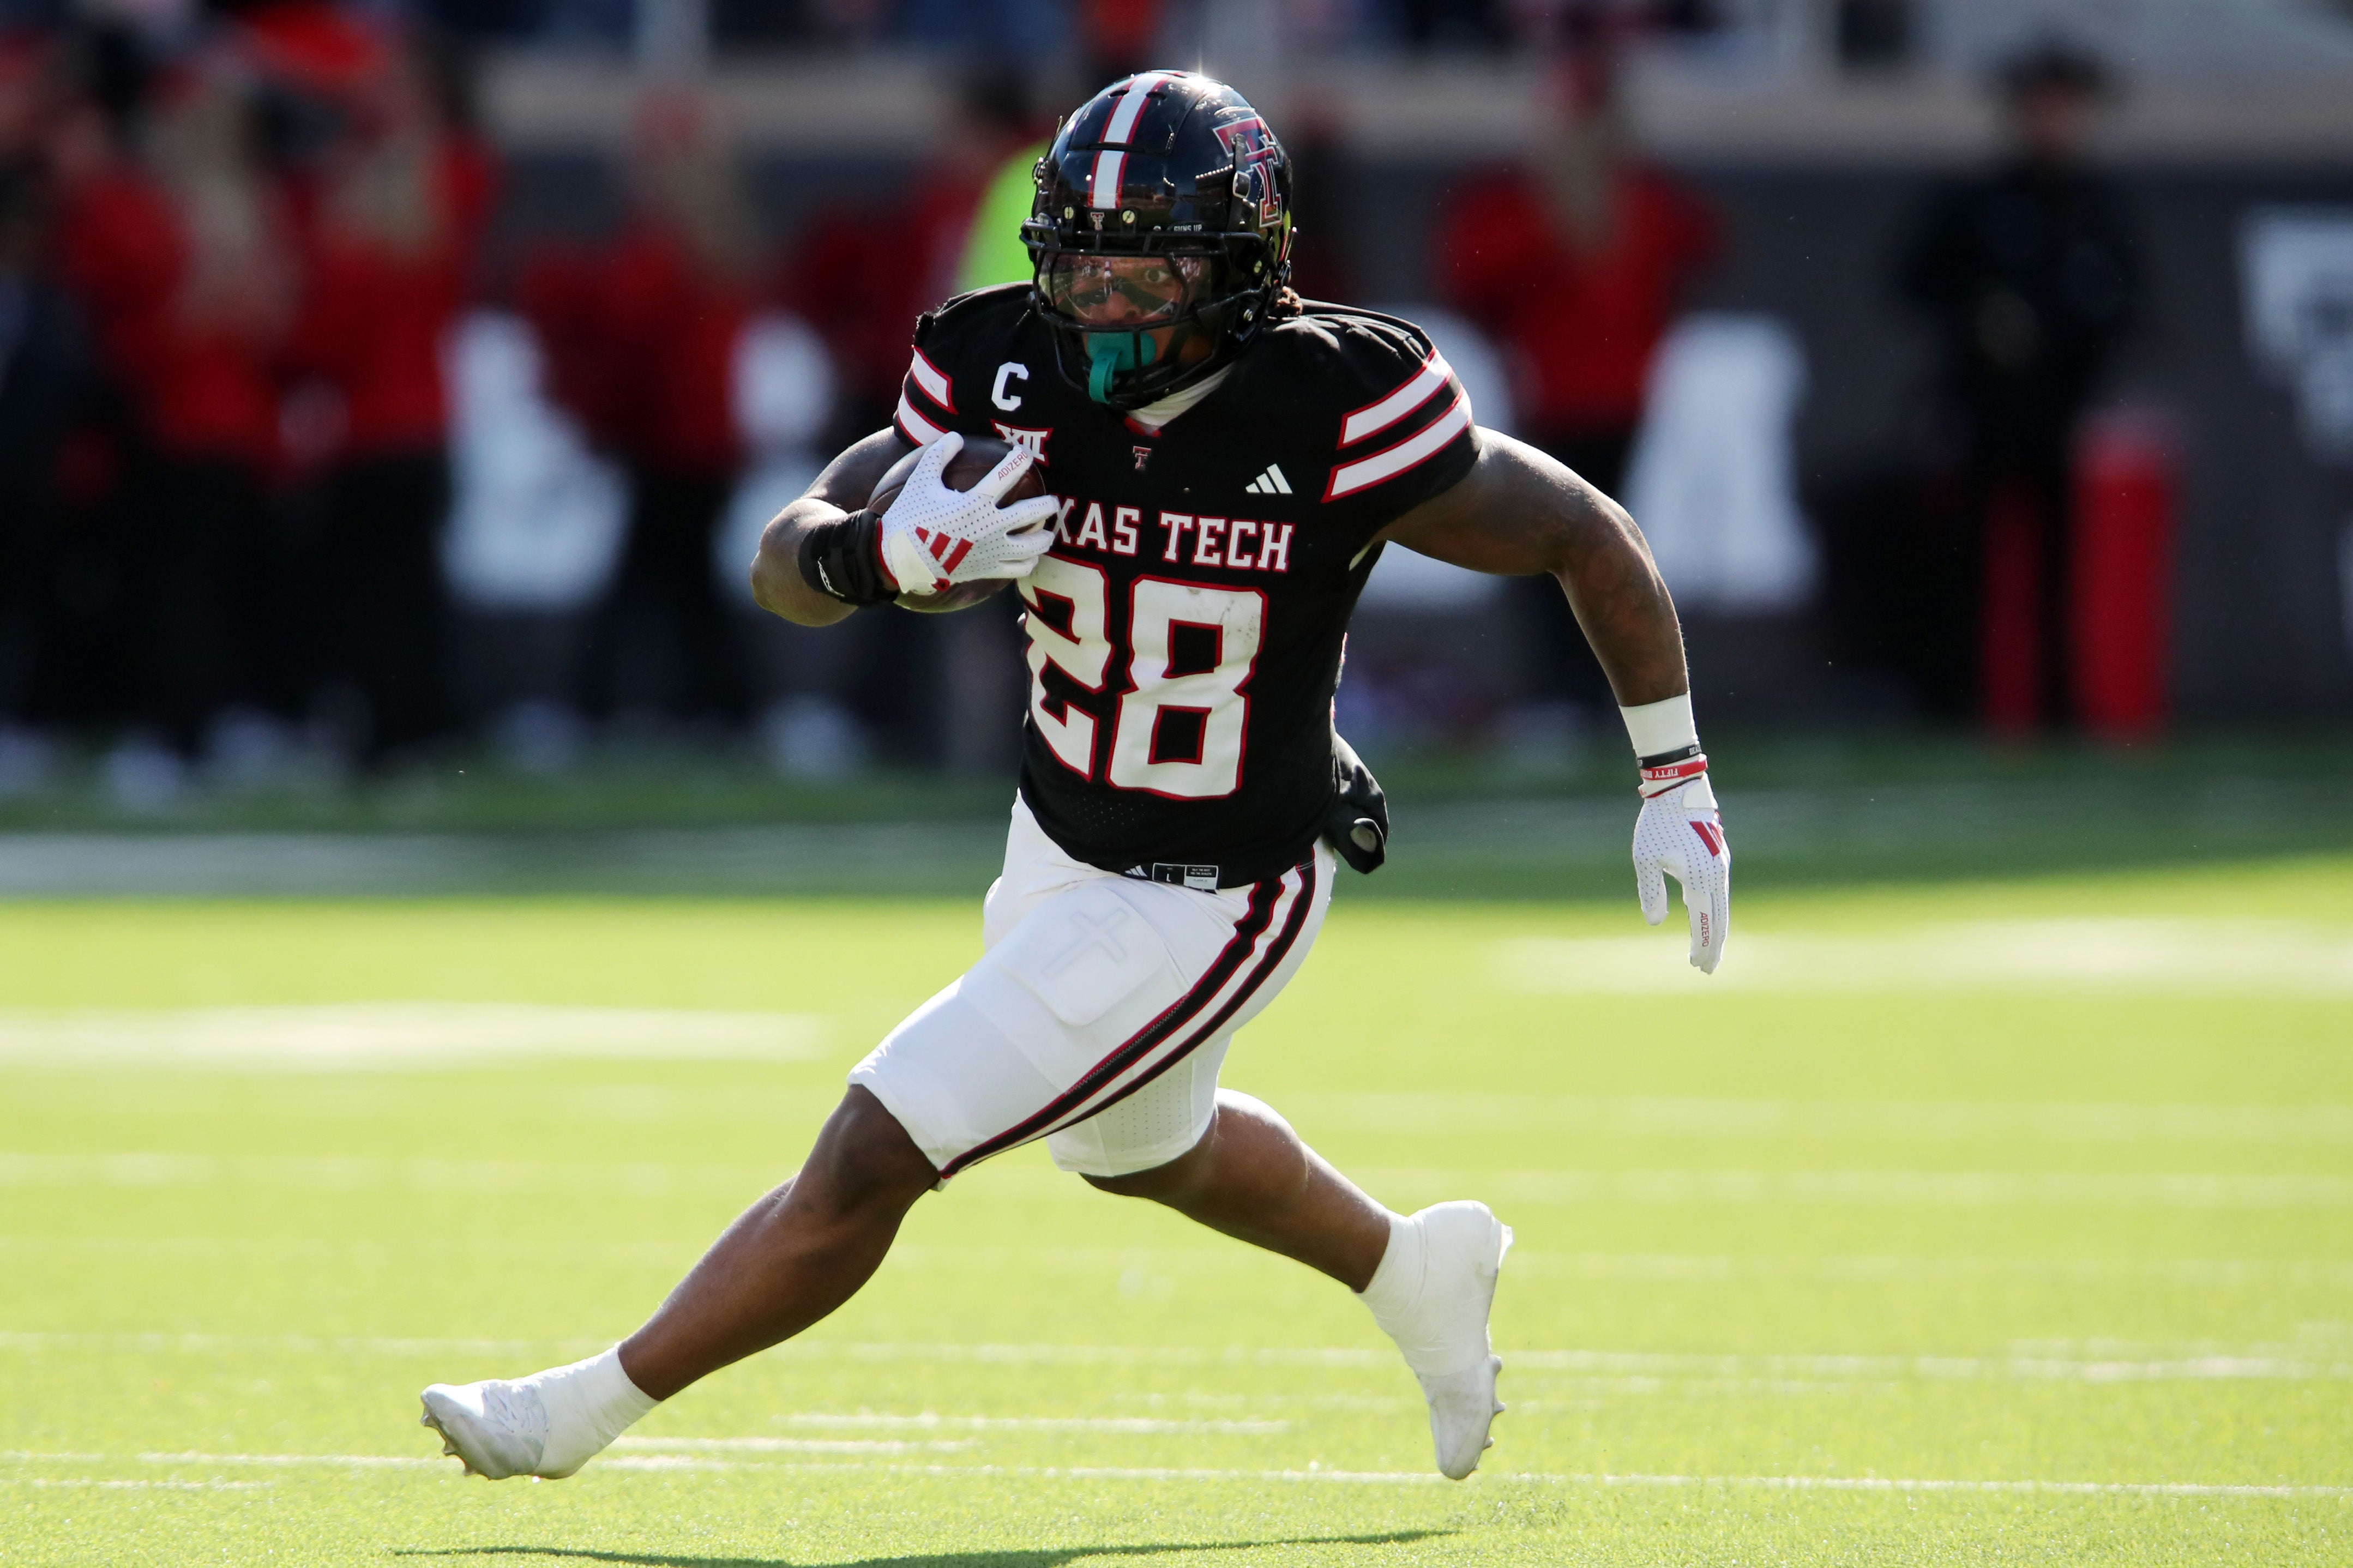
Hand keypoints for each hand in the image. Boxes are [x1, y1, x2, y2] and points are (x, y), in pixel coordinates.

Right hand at [879, 433, 1059, 592]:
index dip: (1019, 460)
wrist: (901, 559)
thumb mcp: (920, 481)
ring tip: (1047, 531)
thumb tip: (957, 436)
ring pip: (1033, 545)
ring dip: (1044, 537)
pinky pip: (1019, 569)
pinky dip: (1029, 562)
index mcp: (975, 502)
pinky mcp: (988, 569)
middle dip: (1048, 504)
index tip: (1025, 456)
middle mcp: (990, 526)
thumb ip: (939, 455)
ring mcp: (991, 550)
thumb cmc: (910, 517)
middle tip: (1053, 501)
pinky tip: (1029, 557)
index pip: (1007, 474)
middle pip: (1033, 512)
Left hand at [1633, 771, 1729, 973]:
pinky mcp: (1717, 856)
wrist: (1679, 789)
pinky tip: (1700, 913)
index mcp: (1701, 879)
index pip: (1705, 923)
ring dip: (1714, 928)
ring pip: (1720, 905)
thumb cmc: (1658, 822)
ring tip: (1706, 948)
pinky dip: (1712, 909)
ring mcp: (1720, 865)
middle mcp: (1717, 875)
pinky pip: (1717, 891)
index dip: (1702, 947)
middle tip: (1707, 969)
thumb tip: (1656, 922)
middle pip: (1719, 919)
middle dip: (1713, 946)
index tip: (1697, 966)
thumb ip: (1651, 891)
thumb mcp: (1645, 858)